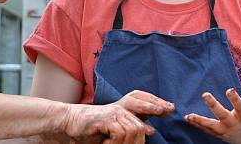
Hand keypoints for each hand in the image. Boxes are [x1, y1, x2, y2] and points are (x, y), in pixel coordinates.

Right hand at [56, 90, 173, 143]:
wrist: (70, 123)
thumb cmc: (93, 129)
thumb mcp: (116, 130)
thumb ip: (132, 129)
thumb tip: (152, 130)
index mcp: (124, 109)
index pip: (142, 100)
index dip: (155, 103)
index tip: (170, 108)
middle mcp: (120, 108)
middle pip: (141, 107)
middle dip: (153, 108)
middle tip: (165, 110)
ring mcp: (112, 112)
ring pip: (134, 128)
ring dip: (128, 143)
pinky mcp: (104, 119)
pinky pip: (120, 133)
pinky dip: (117, 143)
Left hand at [185, 79, 240, 142]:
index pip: (240, 107)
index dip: (235, 99)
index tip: (229, 90)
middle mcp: (234, 124)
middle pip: (223, 116)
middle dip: (214, 106)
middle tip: (205, 94)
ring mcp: (225, 130)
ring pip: (212, 126)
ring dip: (200, 120)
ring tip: (190, 115)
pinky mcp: (217, 134)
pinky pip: (206, 129)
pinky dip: (197, 124)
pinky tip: (187, 118)